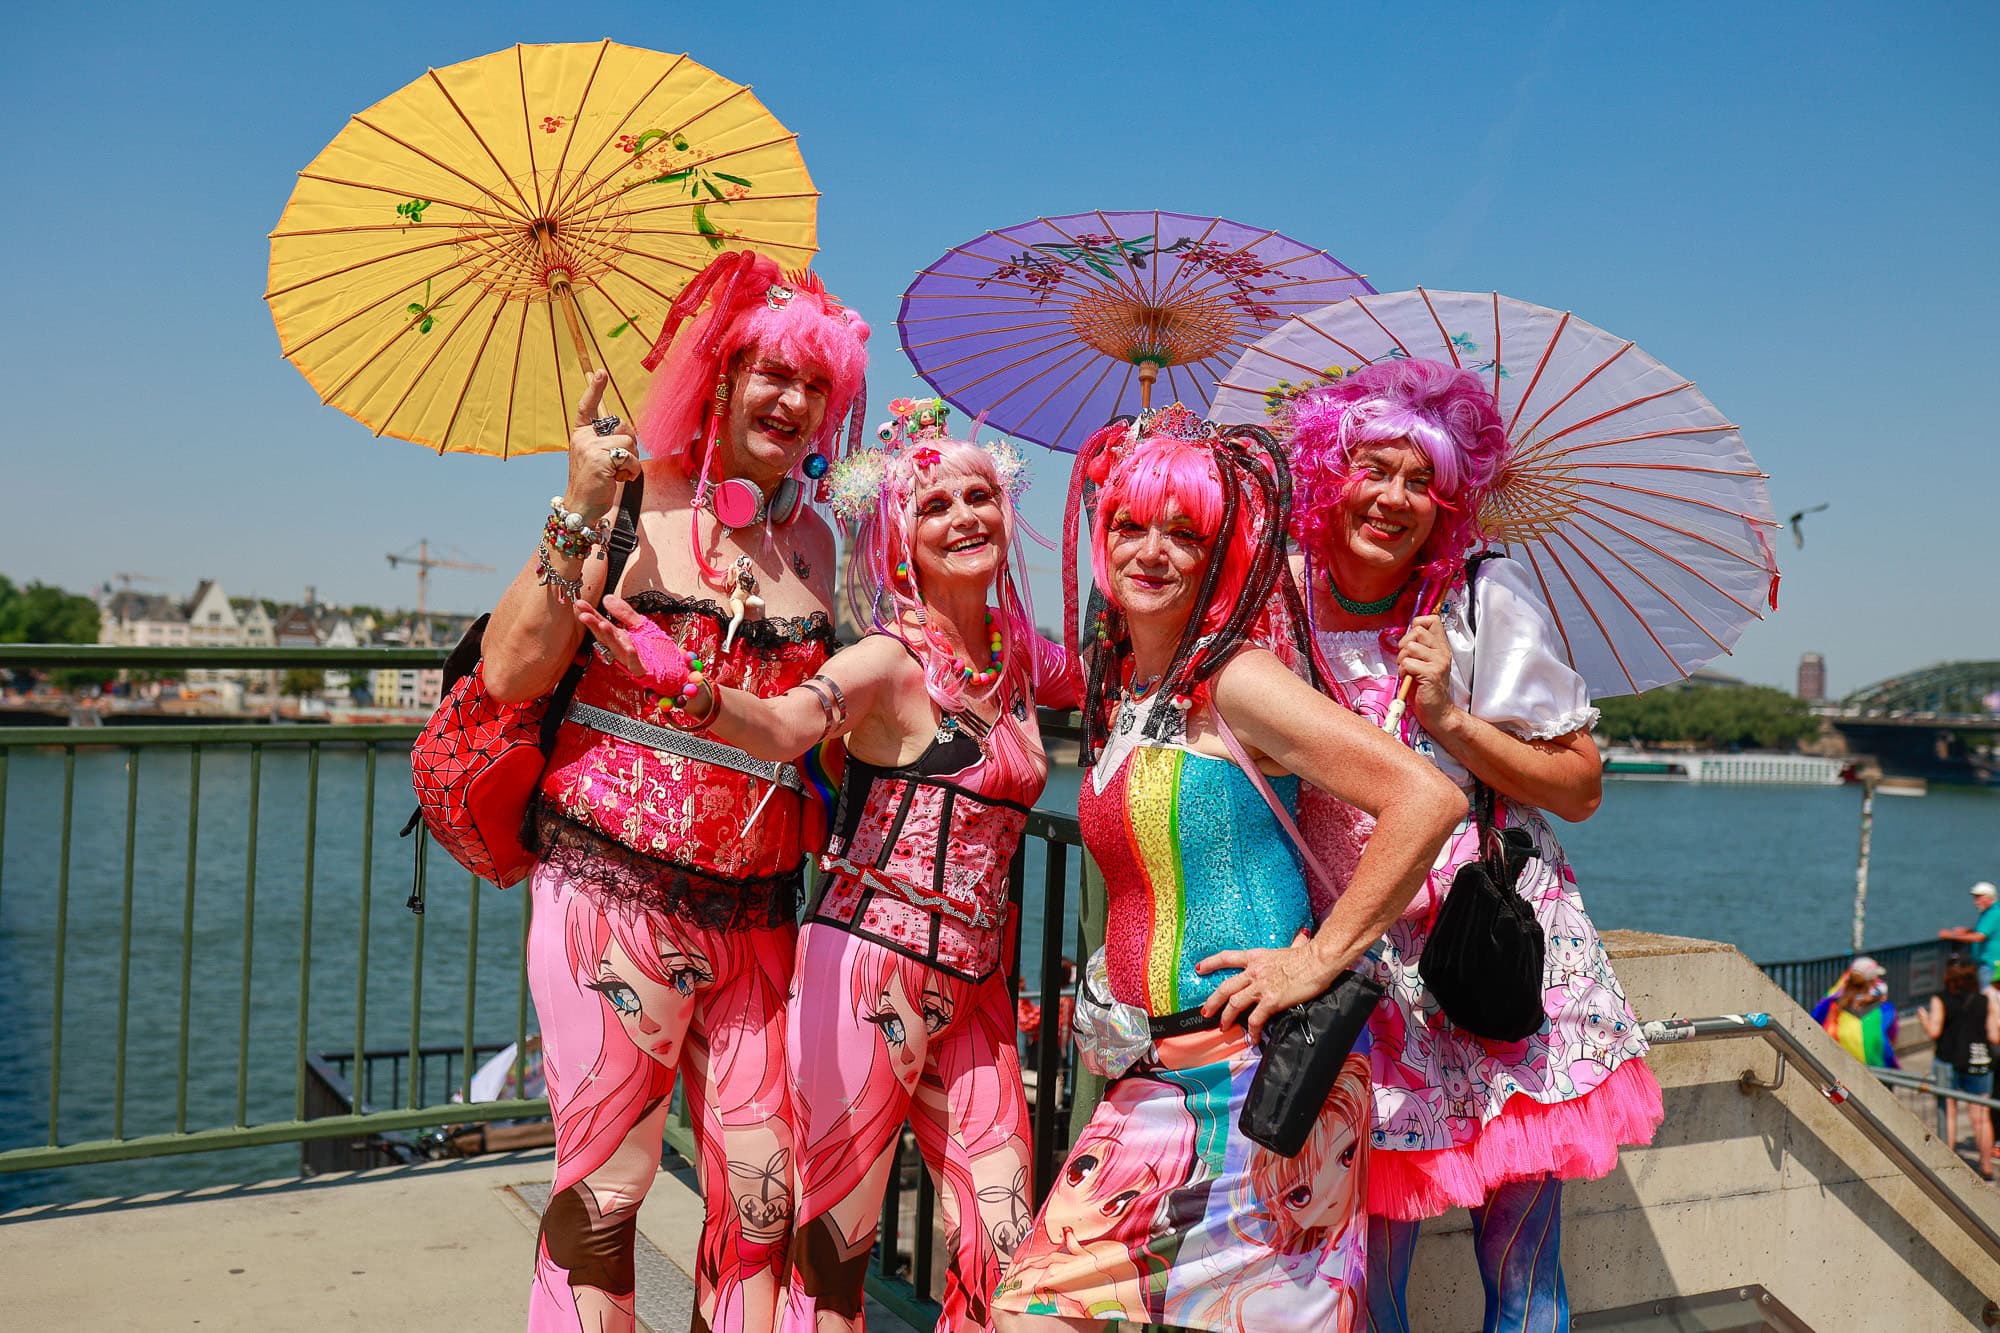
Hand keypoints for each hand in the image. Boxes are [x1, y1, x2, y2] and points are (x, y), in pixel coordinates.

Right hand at [565, 370, 641, 522]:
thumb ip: (608, 443)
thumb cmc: (594, 484)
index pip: (586, 408)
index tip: (600, 372)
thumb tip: (628, 432)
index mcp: (581, 435)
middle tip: (619, 464)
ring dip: (632, 461)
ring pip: (629, 441)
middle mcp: (584, 438)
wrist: (581, 508)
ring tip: (618, 474)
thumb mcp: (598, 458)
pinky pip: (630, 457)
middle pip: (623, 426)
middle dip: (630, 444)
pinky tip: (620, 479)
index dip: (595, 390)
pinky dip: (632, 471)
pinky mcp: (601, 459)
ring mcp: (591, 448)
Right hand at [574, 595, 689, 695]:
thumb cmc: (658, 651)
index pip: (603, 624)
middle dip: (594, 625)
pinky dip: (632, 656)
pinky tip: (629, 647)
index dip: (591, 614)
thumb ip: (624, 613)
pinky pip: (636, 663)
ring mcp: (631, 660)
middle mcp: (623, 649)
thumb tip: (607, 598)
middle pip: (606, 637)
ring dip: (609, 637)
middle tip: (584, 615)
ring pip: (617, 649)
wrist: (675, 671)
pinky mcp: (643, 670)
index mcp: (622, 638)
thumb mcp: (642, 625)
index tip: (580, 604)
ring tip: (602, 624)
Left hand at [1195, 930, 1340, 1045]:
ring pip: (1234, 1004)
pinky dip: (1252, 1031)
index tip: (1199, 969)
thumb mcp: (1294, 947)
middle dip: (1212, 1001)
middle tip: (1205, 1012)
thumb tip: (1302, 936)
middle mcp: (1253, 971)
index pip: (1226, 958)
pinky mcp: (1271, 1000)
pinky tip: (1253, 1038)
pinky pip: (1255, 1019)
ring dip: (1227, 1018)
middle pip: (1224, 987)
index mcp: (1256, 957)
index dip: (1210, 963)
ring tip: (1224, 1028)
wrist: (1318, 961)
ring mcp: (1261, 986)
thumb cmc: (1308, 955)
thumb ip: (1294, 944)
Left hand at [1396, 614, 1455, 732]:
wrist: (1437, 712)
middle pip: (1417, 630)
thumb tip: (1405, 635)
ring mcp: (1438, 662)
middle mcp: (1442, 652)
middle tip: (1407, 659)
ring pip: (1410, 646)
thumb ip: (1418, 648)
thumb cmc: (1426, 689)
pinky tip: (1409, 679)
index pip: (1432, 620)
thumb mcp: (1424, 663)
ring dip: (1402, 659)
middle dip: (1404, 644)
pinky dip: (1403, 671)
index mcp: (1440, 647)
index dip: (1417, 624)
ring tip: (1408, 671)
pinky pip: (1407, 663)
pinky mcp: (1431, 674)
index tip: (1412, 640)